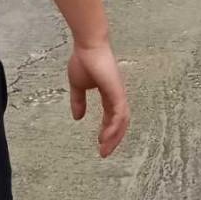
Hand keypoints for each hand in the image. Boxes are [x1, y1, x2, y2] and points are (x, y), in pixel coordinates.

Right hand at [68, 43, 129, 157]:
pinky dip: (114, 126)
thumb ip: (79, 101)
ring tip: (104, 148)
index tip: (99, 144)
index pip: (112, 116)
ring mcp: (118, 93)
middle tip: (104, 153)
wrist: (87, 46)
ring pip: (122, 120)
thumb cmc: (84, 60)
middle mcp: (117, 95)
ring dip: (114, 136)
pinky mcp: (117, 91)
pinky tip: (105, 136)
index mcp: (109, 94)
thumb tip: (77, 117)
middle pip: (120, 122)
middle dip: (113, 138)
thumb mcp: (78, 86)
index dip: (107, 130)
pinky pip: (119, 113)